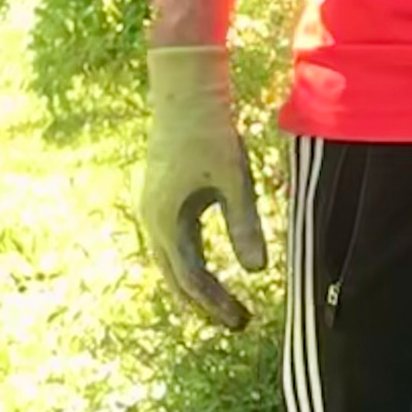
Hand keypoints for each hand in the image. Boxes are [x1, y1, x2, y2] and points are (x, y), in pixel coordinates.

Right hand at [138, 43, 266, 328]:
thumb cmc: (211, 131)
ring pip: (170, 262)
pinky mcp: (161, 198)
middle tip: (236, 322)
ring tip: (220, 305)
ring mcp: (153, 208)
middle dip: (203, 304)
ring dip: (193, 287)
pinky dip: (189, 264)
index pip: (192, 278)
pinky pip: (173, 244)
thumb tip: (258, 272)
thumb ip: (244, 224)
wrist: (184, 89)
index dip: (217, 303)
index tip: (243, 320)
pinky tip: (207, 270)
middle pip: (174, 278)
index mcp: (167, 219)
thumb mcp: (234, 178)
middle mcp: (153, 219)